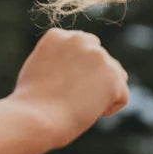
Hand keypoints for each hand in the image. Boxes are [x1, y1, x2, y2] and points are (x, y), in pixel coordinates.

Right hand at [13, 29, 129, 145]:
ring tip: (77, 105)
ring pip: (115, 78)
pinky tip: (87, 112)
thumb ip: (60, 62)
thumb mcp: (39, 71)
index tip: (60, 88)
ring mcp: (99, 56)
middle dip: (93, 79)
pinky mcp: (113, 76)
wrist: (35, 118)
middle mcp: (79, 39)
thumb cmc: (31, 104)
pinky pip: (121, 97)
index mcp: (57, 35)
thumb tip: (80, 69)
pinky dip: (108, 109)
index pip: (81, 49)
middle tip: (72, 99)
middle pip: (101, 60)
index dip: (75, 73)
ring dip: (103, 93)